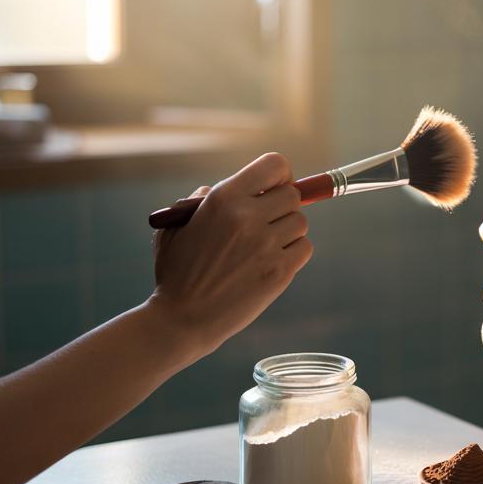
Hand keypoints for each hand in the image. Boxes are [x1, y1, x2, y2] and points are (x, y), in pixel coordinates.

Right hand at [148, 152, 312, 358]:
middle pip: (293, 195)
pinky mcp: (280, 271)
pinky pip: (304, 248)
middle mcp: (248, 217)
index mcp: (223, 198)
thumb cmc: (178, 271)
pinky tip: (271, 262)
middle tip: (267, 221)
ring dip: (287, 231)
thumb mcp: (178, 224)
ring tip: (263, 246)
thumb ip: (204, 199)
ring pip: (301, 222)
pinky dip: (293, 253)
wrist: (183, 318)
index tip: (273, 188)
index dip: (280, 175)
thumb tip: (239, 187)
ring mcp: (266, 245)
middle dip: (283, 206)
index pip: (275, 165)